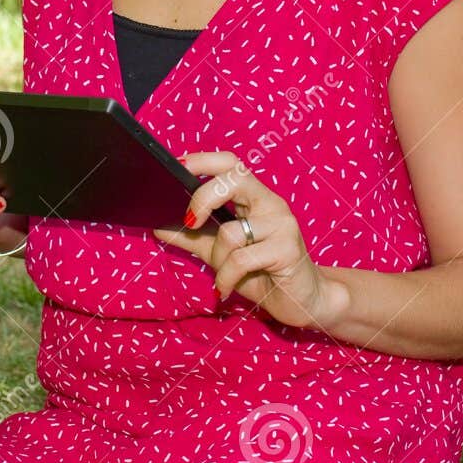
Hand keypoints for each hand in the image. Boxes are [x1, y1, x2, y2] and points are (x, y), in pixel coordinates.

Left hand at [151, 151, 341, 329]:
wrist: (304, 302)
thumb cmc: (264, 273)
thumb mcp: (221, 254)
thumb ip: (193, 238)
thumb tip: (157, 225)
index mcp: (254, 198)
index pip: (230, 164)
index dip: (203, 160)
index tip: (178, 169)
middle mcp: (271, 204)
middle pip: (233, 178)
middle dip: (203, 198)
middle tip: (190, 222)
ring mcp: (282, 225)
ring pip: (231, 232)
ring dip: (217, 260)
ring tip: (223, 277)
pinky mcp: (288, 250)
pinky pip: (241, 260)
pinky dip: (225, 277)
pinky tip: (224, 289)